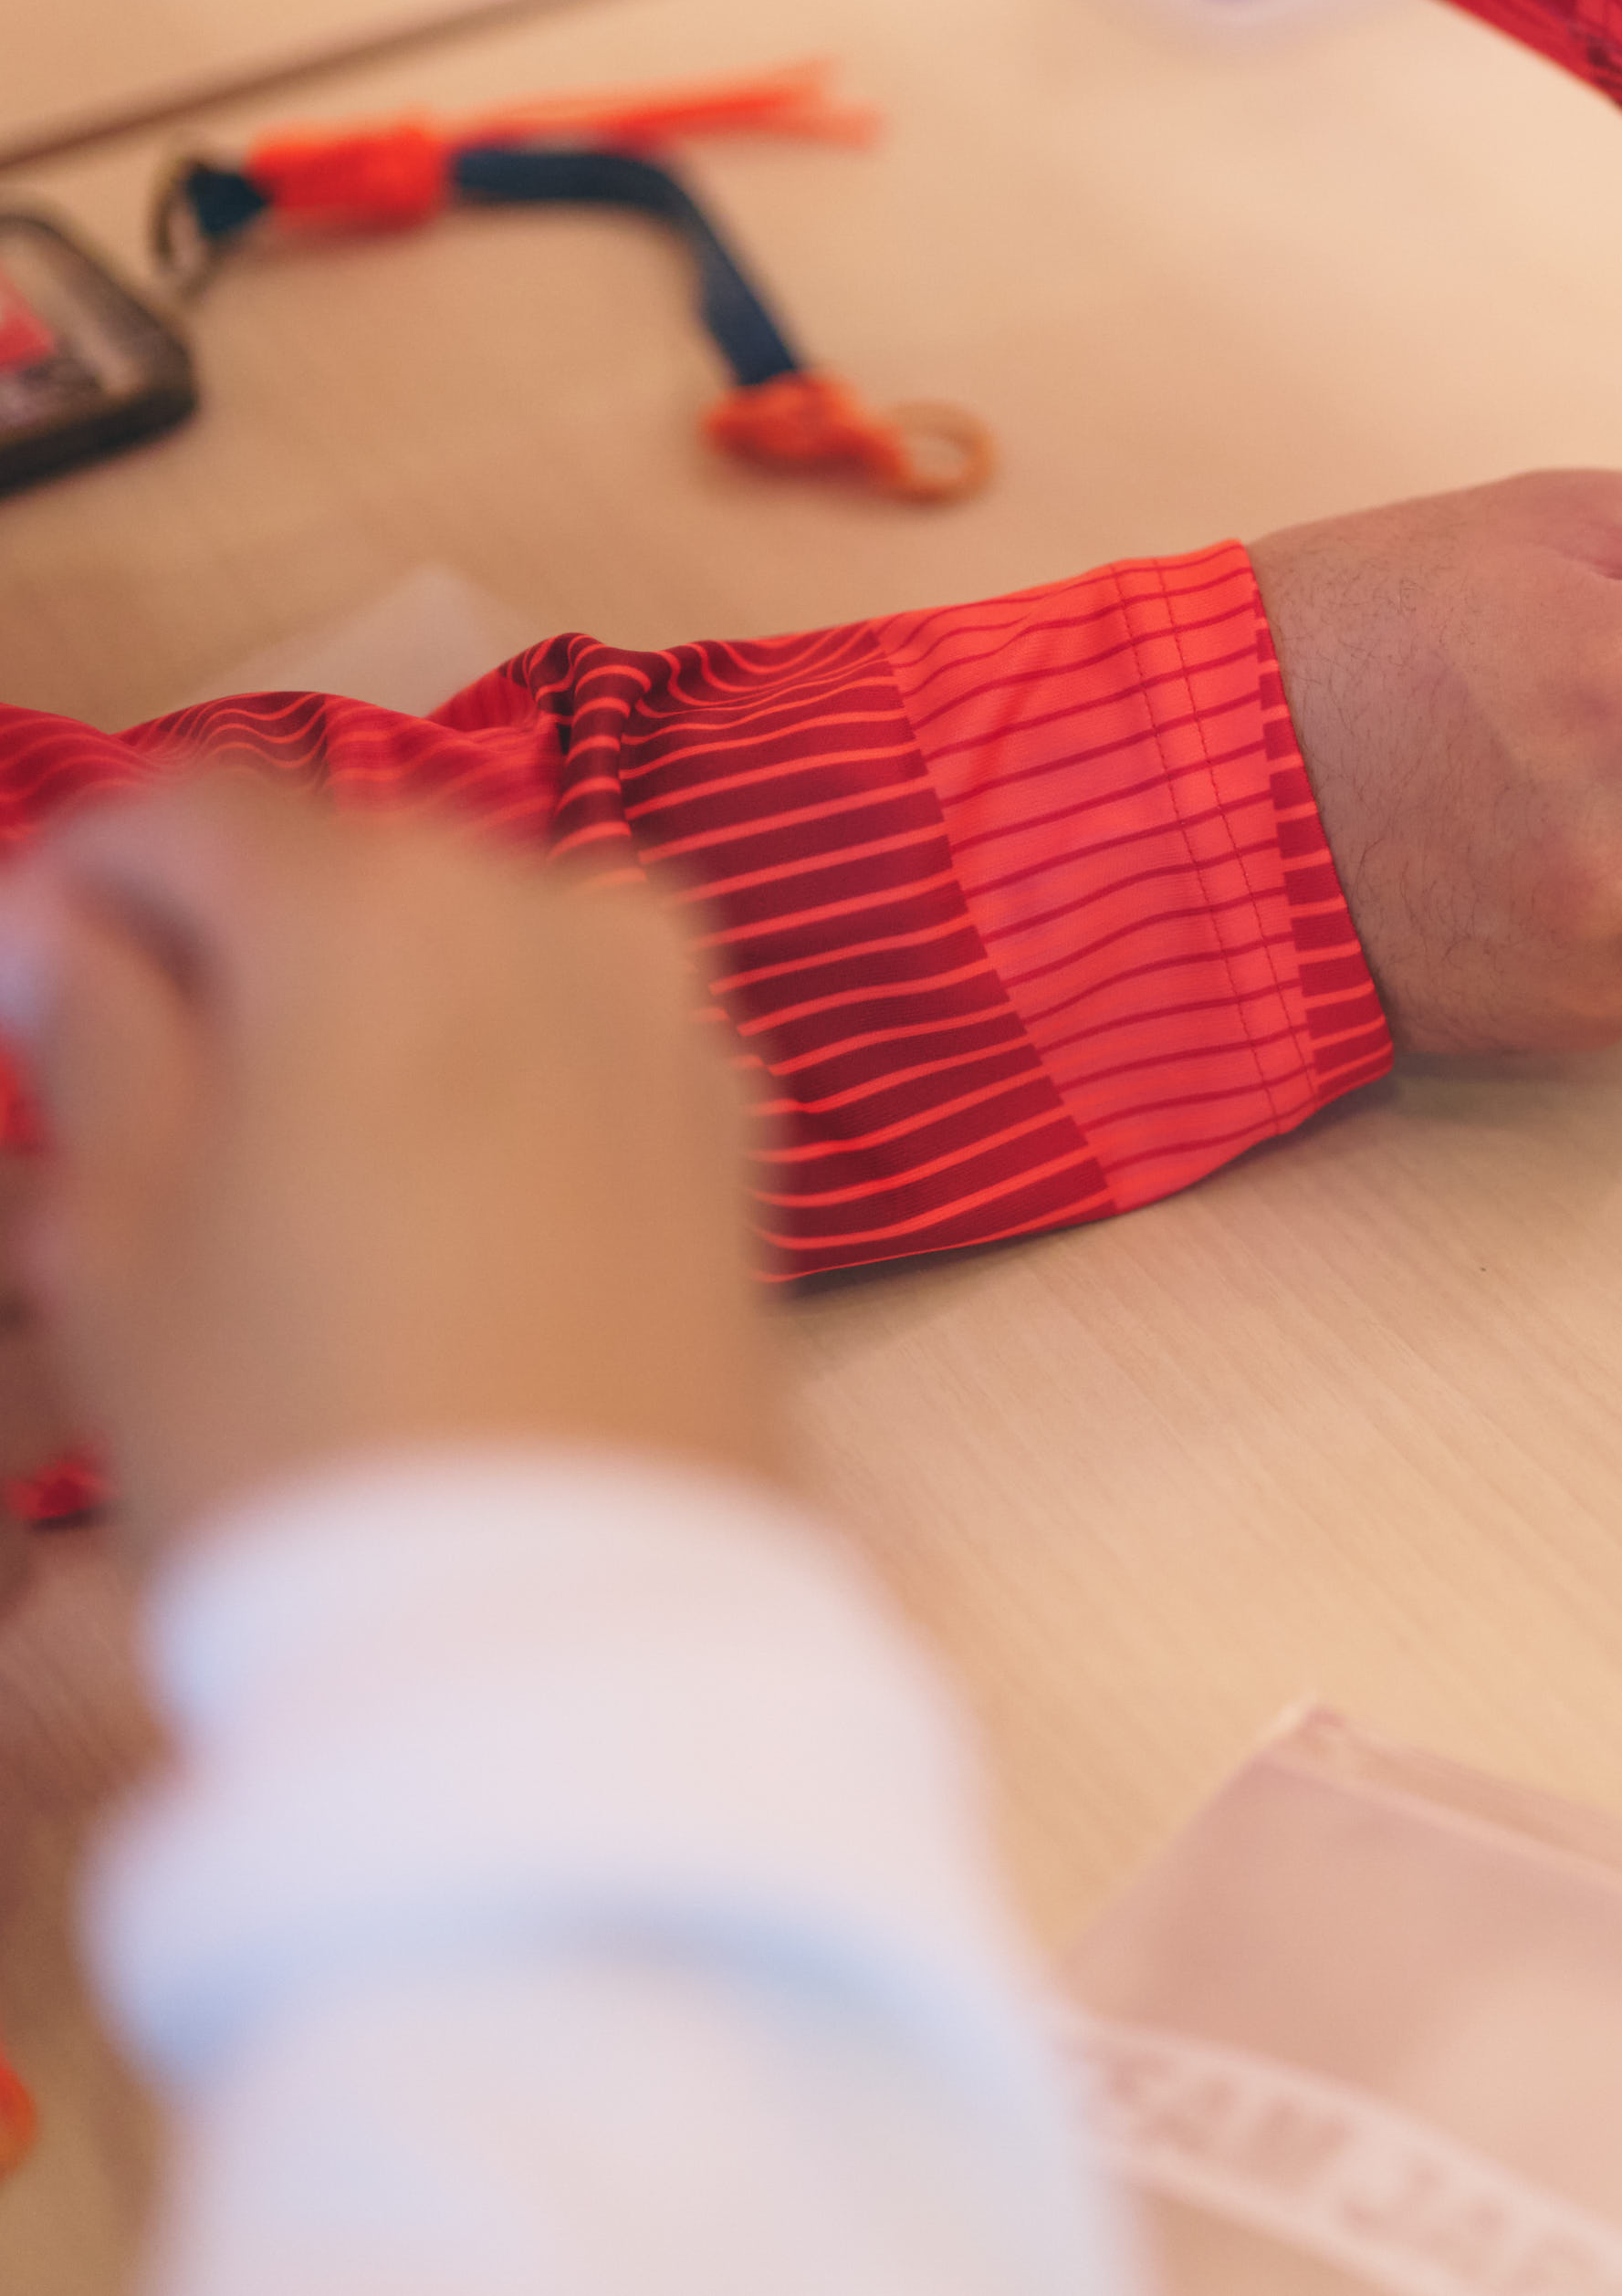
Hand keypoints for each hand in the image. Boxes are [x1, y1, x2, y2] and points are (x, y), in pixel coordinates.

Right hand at [0, 784, 773, 1553]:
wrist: (565, 1624)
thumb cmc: (300, 1430)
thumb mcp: (122, 1228)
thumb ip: (97, 1037)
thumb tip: (71, 932)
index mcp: (380, 905)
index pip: (198, 809)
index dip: (86, 877)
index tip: (24, 969)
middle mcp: (557, 916)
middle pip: (353, 872)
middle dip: (238, 945)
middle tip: (134, 1081)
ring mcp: (672, 1018)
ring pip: (475, 954)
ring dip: (371, 1011)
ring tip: (276, 1160)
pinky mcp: (737, 1125)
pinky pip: (574, 1045)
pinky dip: (486, 1078)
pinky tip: (421, 1206)